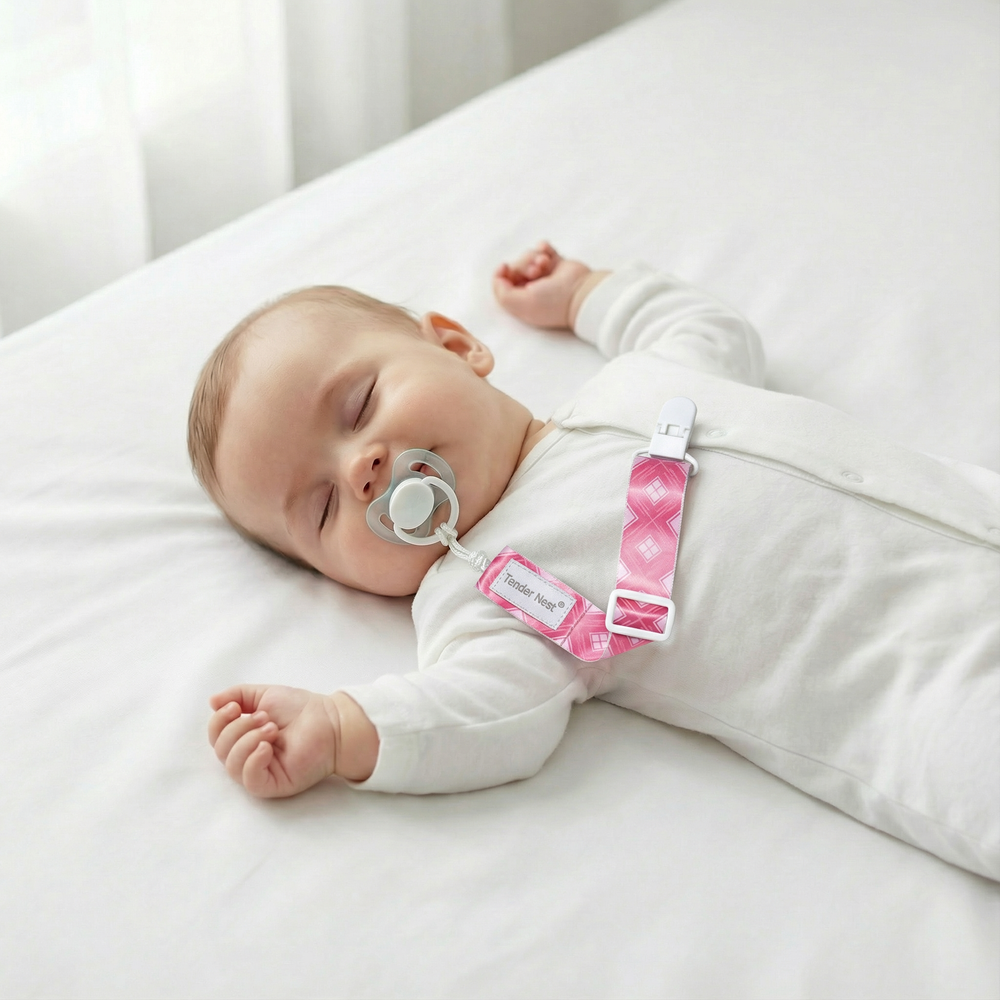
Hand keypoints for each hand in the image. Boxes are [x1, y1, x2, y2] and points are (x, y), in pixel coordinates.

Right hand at [209, 684, 343, 797]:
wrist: (330, 720)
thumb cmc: (300, 709)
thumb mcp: (264, 695)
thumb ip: (237, 696)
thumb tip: (212, 702)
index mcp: (244, 738)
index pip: (216, 737)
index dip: (219, 722)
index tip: (235, 707)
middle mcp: (249, 756)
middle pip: (221, 751)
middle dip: (238, 729)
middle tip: (265, 717)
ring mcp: (261, 772)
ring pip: (232, 766)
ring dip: (247, 741)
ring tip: (271, 729)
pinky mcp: (274, 785)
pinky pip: (250, 781)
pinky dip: (253, 762)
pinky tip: (266, 747)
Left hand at [493, 241, 600, 328]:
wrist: (581, 293)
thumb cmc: (552, 302)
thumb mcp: (519, 304)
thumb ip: (502, 293)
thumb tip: (500, 275)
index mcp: (522, 301)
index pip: (503, 284)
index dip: (500, 274)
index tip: (505, 267)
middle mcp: (532, 289)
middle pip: (515, 267)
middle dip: (522, 265)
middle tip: (534, 272)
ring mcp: (545, 276)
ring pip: (528, 256)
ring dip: (534, 257)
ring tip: (544, 265)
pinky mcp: (557, 264)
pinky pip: (543, 248)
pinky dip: (544, 248)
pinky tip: (547, 253)